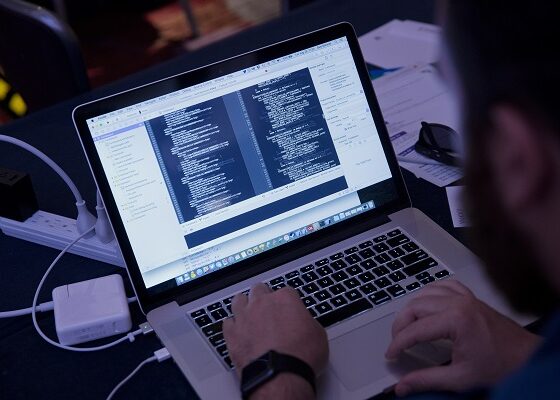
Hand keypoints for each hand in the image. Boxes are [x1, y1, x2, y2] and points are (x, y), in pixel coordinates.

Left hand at [223, 284, 327, 397]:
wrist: (280, 376)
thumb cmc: (300, 356)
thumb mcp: (318, 334)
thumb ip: (306, 321)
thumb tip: (304, 324)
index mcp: (285, 299)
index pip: (286, 291)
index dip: (289, 302)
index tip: (290, 309)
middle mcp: (262, 303)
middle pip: (259, 289)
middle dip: (264, 297)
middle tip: (269, 309)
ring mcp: (244, 317)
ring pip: (239, 300)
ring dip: (245, 305)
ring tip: (250, 314)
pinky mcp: (232, 334)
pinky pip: (227, 322)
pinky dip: (232, 326)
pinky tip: (238, 330)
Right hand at [386, 280, 540, 396]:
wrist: (526, 357)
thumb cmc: (500, 365)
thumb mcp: (460, 378)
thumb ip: (427, 380)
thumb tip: (403, 385)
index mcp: (456, 320)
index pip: (415, 329)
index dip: (398, 343)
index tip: (391, 354)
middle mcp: (458, 303)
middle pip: (415, 306)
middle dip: (401, 325)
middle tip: (397, 342)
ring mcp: (465, 297)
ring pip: (425, 293)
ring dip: (412, 308)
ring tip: (407, 326)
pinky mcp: (470, 297)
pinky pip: (443, 285)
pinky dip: (430, 293)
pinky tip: (427, 304)